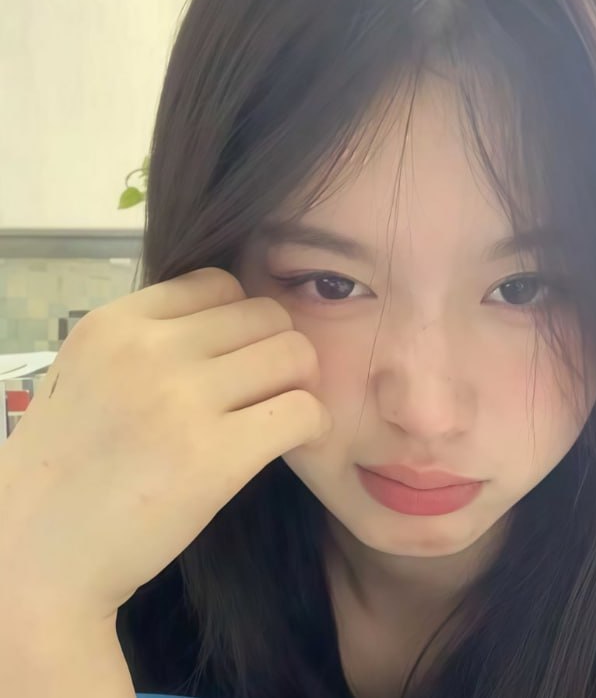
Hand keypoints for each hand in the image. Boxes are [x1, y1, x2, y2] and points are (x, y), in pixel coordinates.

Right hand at [0, 267, 329, 623]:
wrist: (36, 559)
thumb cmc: (67, 466)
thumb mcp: (88, 373)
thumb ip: (149, 339)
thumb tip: (231, 318)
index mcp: (115, 324)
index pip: (219, 283)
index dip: (241, 319)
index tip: (240, 356)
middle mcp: (148, 350)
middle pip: (267, 314)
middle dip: (279, 348)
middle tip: (273, 387)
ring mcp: (181, 401)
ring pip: (294, 354)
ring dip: (302, 383)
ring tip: (286, 414)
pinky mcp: (214, 458)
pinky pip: (302, 411)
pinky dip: (313, 426)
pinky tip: (298, 443)